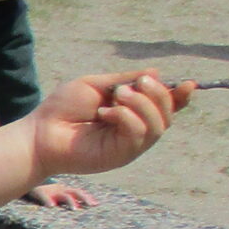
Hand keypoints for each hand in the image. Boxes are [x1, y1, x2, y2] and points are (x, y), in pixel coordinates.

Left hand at [28, 70, 192, 181]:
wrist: (40, 133)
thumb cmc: (62, 109)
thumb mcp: (96, 85)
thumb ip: (125, 79)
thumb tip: (155, 72)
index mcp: (131, 111)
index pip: (165, 106)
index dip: (179, 97)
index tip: (189, 84)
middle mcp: (134, 129)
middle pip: (167, 115)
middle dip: (158, 94)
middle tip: (134, 84)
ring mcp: (129, 145)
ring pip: (158, 126)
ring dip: (141, 104)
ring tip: (116, 96)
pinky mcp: (121, 156)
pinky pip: (140, 135)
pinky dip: (128, 118)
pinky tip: (106, 113)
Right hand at [28, 181, 98, 209]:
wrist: (25, 177)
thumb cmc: (38, 189)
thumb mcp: (51, 192)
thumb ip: (61, 197)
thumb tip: (74, 206)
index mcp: (63, 190)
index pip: (78, 192)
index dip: (87, 197)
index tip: (96, 204)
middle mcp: (59, 190)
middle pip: (75, 192)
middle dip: (84, 198)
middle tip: (92, 205)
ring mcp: (50, 191)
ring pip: (62, 195)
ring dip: (70, 202)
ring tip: (74, 209)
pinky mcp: (38, 192)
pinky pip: (44, 197)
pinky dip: (48, 201)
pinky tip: (51, 206)